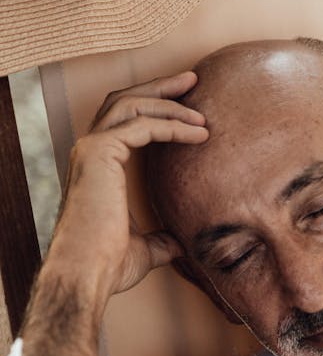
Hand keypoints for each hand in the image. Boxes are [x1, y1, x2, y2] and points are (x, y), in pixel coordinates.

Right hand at [46, 70, 207, 305]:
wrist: (87, 274)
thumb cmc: (108, 266)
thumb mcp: (145, 249)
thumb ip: (161, 241)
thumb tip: (179, 245)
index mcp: (97, 166)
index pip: (124, 120)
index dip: (155, 107)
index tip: (188, 105)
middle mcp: (89, 151)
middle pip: (126, 100)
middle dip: (161, 88)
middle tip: (194, 80)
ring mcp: (91, 149)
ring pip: (132, 104)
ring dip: (170, 101)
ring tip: (203, 108)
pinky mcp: (100, 153)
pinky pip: (142, 125)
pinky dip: (172, 125)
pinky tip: (199, 133)